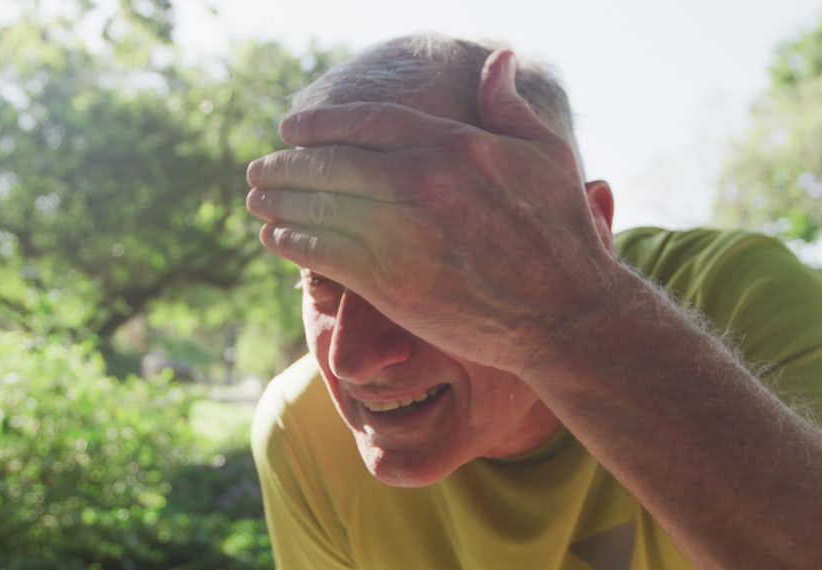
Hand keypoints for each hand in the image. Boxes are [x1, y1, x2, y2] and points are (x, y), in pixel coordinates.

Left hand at [246, 50, 615, 375]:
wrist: (565, 312)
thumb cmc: (562, 232)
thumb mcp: (546, 155)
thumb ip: (509, 106)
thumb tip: (497, 59)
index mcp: (453, 145)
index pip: (365, 122)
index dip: (318, 124)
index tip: (290, 128)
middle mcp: (420, 182)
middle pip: (331, 164)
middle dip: (287, 165)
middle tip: (260, 167)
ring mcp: (402, 234)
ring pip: (320, 209)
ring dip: (280, 202)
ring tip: (256, 198)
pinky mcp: (390, 284)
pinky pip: (324, 254)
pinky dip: (293, 243)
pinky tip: (275, 237)